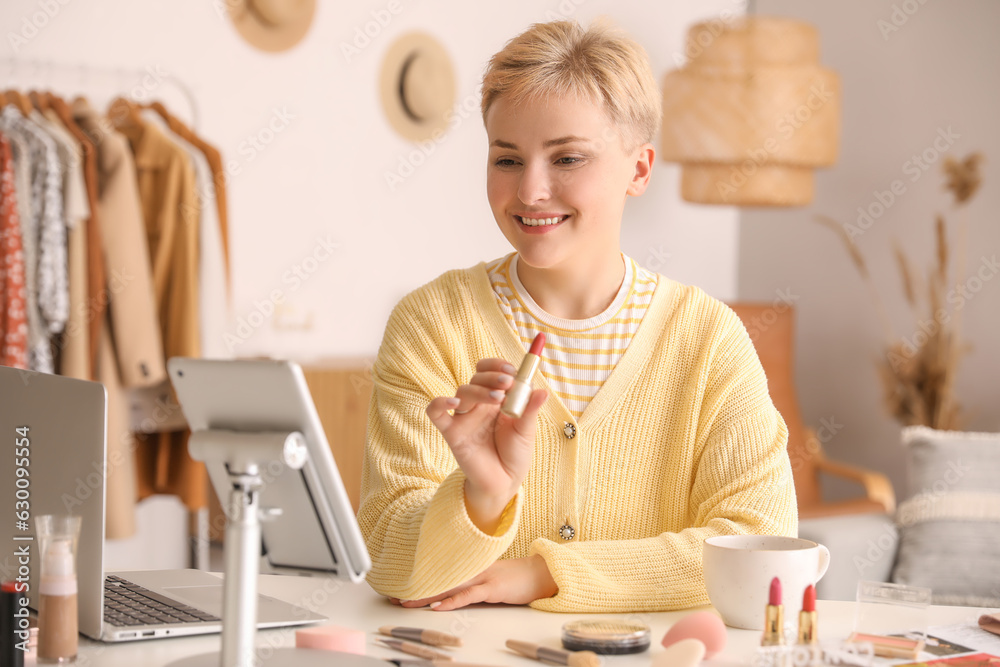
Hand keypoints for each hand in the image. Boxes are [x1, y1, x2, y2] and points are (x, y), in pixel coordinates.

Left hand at [388, 555, 556, 610]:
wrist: (541, 573)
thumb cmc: (515, 577)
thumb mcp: (489, 575)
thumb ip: (470, 578)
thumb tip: (450, 586)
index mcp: (470, 566)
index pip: (440, 572)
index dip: (419, 579)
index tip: (399, 585)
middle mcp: (472, 569)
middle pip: (438, 579)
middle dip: (415, 588)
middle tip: (392, 595)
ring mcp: (482, 577)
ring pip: (448, 586)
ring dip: (426, 596)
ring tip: (405, 602)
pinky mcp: (493, 588)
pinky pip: (469, 595)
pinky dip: (452, 601)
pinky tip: (437, 607)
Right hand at [425, 359, 546, 532]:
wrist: (505, 482)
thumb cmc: (515, 454)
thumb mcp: (526, 430)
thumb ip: (530, 409)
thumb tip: (543, 391)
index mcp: (496, 399)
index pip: (490, 371)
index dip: (497, 366)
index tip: (511, 369)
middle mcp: (479, 405)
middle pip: (476, 378)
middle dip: (492, 376)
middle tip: (507, 383)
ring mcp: (464, 418)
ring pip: (463, 391)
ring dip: (480, 390)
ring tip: (498, 398)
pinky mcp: (452, 433)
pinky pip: (436, 413)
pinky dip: (439, 403)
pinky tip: (452, 402)